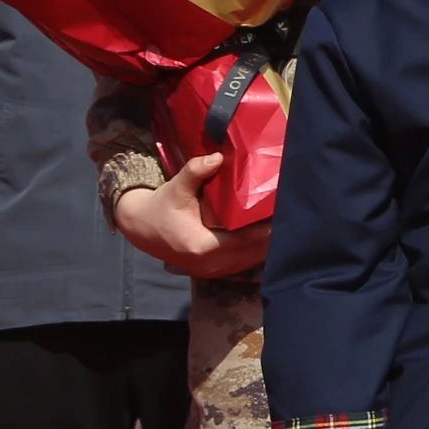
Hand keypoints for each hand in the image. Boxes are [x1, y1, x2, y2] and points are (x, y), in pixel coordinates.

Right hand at [113, 154, 271, 277]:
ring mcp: (212, 271)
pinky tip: (266, 234)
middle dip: (270, 235)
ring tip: (280, 222)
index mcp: (201, 246)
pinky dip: (255, 251)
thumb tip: (217, 157)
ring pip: (250, 260)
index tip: (281, 212)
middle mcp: (209, 264)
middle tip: (286, 214)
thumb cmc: (161, 207)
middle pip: (253, 252)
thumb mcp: (176, 187)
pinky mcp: (213, 272)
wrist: (141, 228)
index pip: (245, 240)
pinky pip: (242, 263)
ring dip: (265, 244)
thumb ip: (195, 172)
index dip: (265, 228)